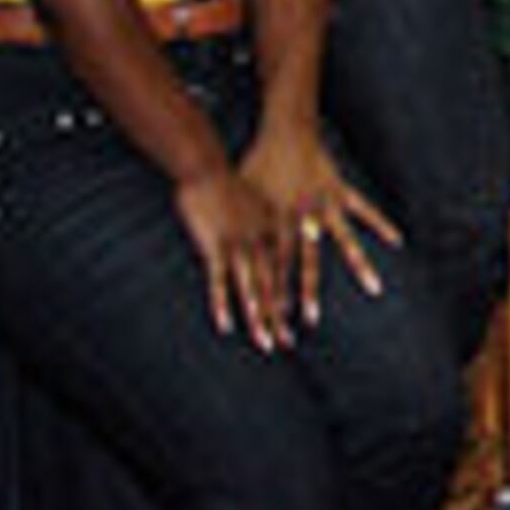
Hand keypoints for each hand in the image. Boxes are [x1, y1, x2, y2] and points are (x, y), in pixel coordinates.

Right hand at [173, 162, 300, 350]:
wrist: (208, 166)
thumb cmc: (230, 181)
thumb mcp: (258, 201)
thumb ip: (266, 220)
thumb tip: (273, 234)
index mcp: (273, 231)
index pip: (285, 272)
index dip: (290, 297)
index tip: (301, 321)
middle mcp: (261, 241)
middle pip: (272, 285)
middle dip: (280, 316)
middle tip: (289, 343)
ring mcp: (240, 245)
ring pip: (251, 288)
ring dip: (258, 317)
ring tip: (266, 343)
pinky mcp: (216, 246)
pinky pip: (220, 280)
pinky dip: (222, 303)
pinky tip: (226, 325)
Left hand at [239, 123, 400, 328]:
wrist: (283, 132)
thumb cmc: (257, 163)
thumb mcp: (242, 193)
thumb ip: (242, 218)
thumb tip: (222, 239)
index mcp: (278, 222)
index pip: (275, 265)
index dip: (274, 290)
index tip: (276, 316)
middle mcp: (304, 219)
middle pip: (308, 262)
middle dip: (309, 292)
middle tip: (311, 320)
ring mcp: (326, 206)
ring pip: (346, 241)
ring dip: (360, 266)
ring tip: (375, 288)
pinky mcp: (341, 192)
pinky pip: (364, 210)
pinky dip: (381, 224)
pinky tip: (398, 240)